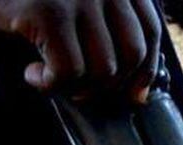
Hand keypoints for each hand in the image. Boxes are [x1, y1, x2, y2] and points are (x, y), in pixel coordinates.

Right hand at [0, 0, 161, 101]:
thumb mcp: (71, 2)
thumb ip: (108, 31)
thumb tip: (138, 96)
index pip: (151, 32)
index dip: (144, 70)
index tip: (130, 94)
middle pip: (132, 56)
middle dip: (107, 85)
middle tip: (77, 87)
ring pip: (103, 69)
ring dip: (76, 86)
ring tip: (52, 77)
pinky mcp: (47, 10)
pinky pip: (67, 70)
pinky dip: (50, 84)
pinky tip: (31, 72)